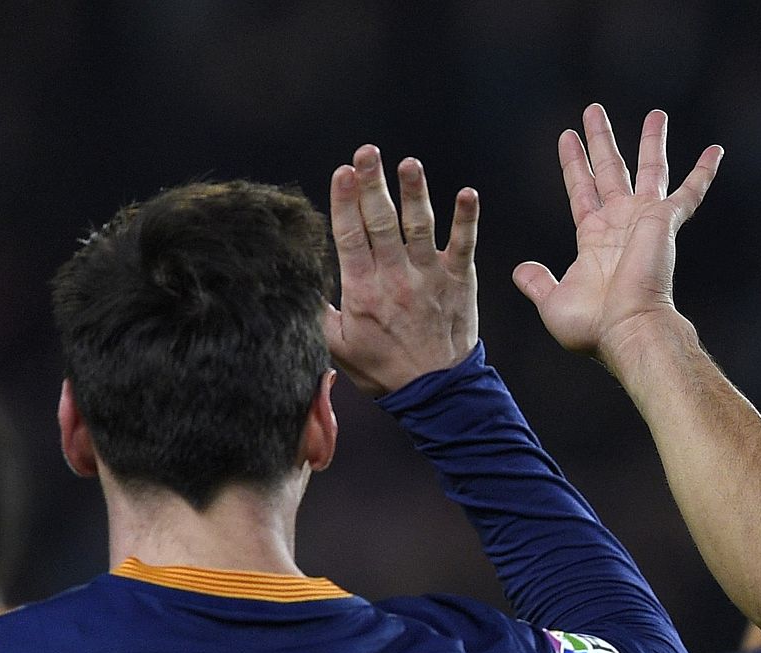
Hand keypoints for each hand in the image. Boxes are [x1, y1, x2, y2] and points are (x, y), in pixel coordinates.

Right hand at [325, 145, 479, 395]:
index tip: (342, 172)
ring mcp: (429, 277)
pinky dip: (466, 219)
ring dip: (414, 193)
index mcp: (363, 291)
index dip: (346, 202)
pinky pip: (464, 245)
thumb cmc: (383, 369)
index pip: (350, 237)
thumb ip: (317, 314)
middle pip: (382, 223)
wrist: (436, 391)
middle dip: (373, 185)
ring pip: (419, 227)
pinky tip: (468, 193)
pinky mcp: (459, 281)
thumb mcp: (338, 347)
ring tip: (408, 164)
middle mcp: (396, 278)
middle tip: (367, 152)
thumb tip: (292, 286)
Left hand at [514, 104, 721, 366]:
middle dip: (602, 141)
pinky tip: (715, 150)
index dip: (574, 163)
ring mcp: (644, 221)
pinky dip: (703, 171)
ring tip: (655, 114)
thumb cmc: (593, 326)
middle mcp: (621, 225)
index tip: (568, 136)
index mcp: (594, 240)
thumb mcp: (553, 302)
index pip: (581, 190)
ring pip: (649, 169)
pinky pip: (689, 192)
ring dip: (651, 141)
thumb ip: (538, 282)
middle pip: (610, 170)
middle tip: (594, 110)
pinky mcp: (665, 221)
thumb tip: (521, 271)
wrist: (628, 330)